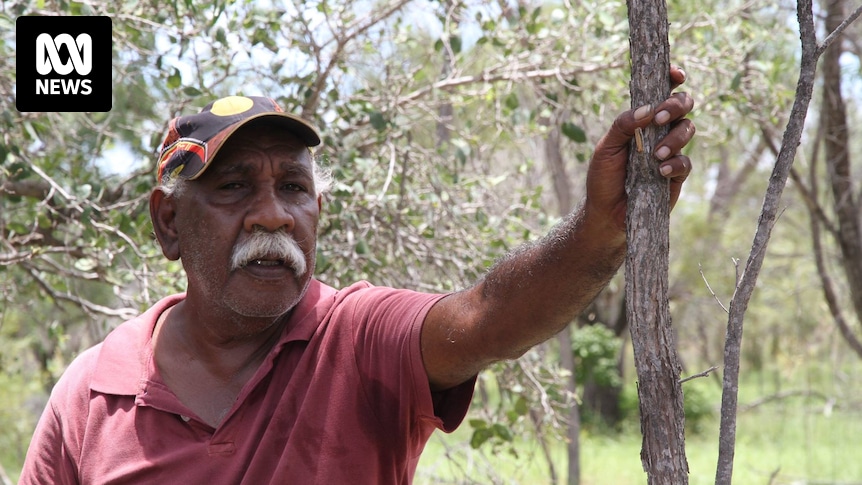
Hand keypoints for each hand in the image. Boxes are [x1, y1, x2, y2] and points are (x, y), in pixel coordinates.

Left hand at [585, 66, 695, 232]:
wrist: (606, 213)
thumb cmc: (604, 177)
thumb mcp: (605, 148)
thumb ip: (623, 126)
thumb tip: (646, 109)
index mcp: (642, 120)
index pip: (661, 92)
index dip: (672, 79)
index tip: (676, 74)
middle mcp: (660, 132)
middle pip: (683, 106)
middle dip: (677, 105)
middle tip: (661, 117)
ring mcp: (670, 151)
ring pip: (688, 130)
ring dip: (674, 137)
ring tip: (656, 154)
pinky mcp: (676, 175)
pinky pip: (685, 162)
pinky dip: (674, 164)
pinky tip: (660, 171)